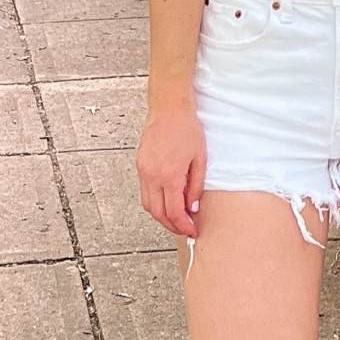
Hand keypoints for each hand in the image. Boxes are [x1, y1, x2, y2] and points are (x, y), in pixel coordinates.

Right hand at [136, 103, 206, 237]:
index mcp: (169, 175)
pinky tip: (166, 201)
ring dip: (161, 216)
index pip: (174, 211)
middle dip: (171, 225)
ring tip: (176, 218)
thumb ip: (195, 186)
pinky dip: (155, 201)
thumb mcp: (200, 159)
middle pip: (158, 213)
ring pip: (148, 205)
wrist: (169, 109)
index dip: (183, 225)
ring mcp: (143, 171)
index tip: (191, 230)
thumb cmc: (186, 128)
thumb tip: (192, 207)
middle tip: (184, 229)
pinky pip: (144, 192)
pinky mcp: (140, 165)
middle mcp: (152, 175)